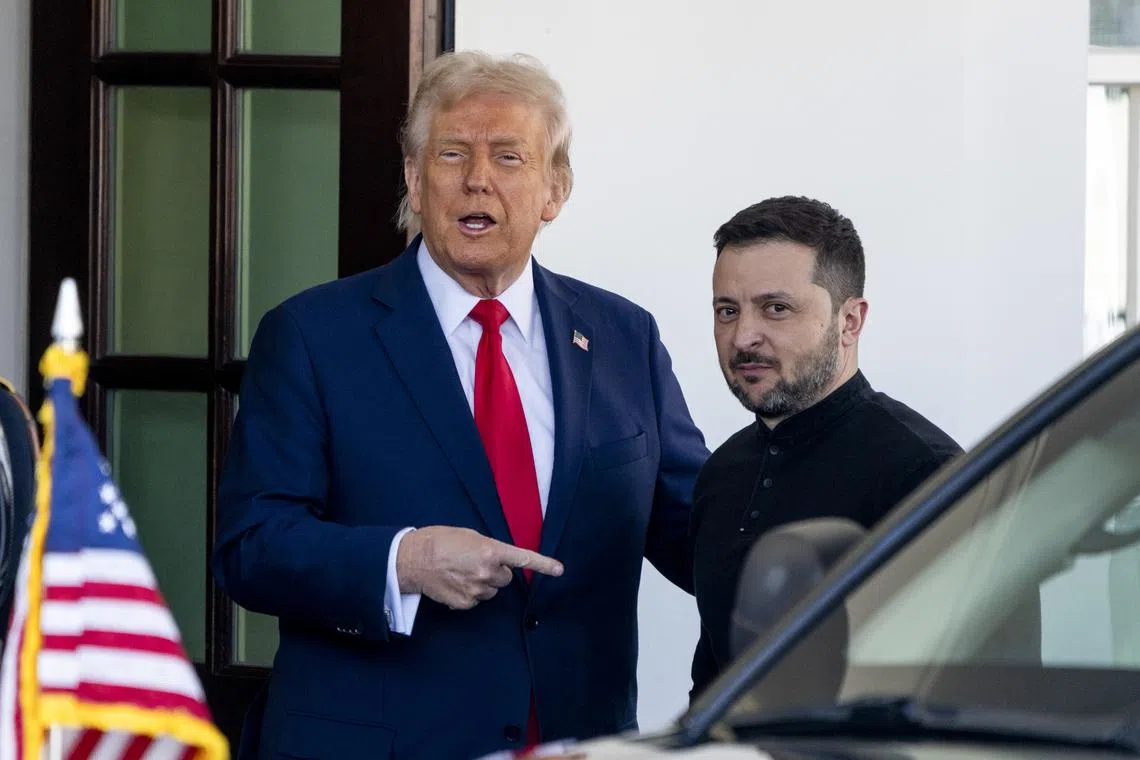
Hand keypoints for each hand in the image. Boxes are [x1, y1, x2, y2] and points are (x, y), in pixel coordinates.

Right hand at [396, 526, 563, 609]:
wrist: (412, 559)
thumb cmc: (439, 541)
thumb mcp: (469, 536)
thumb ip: (489, 548)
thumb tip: (498, 560)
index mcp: (491, 551)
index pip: (523, 559)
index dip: (543, 565)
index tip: (559, 570)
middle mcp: (487, 571)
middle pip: (505, 578)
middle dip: (496, 572)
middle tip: (475, 563)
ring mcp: (477, 589)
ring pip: (491, 590)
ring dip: (482, 583)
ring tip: (460, 572)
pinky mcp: (465, 603)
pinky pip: (476, 600)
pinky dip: (468, 593)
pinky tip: (454, 583)